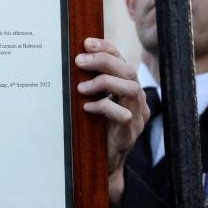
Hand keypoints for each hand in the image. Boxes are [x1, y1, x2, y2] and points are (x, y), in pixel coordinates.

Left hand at [74, 37, 147, 207]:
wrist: (103, 165)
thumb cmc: (95, 130)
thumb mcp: (92, 102)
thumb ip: (88, 84)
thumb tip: (70, 63)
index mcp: (128, 88)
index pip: (123, 60)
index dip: (106, 49)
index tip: (86, 43)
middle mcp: (137, 100)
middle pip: (128, 70)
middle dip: (103, 62)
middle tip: (79, 61)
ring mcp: (137, 116)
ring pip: (131, 88)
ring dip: (104, 83)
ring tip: (81, 87)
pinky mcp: (130, 134)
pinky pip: (123, 115)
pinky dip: (104, 107)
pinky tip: (87, 107)